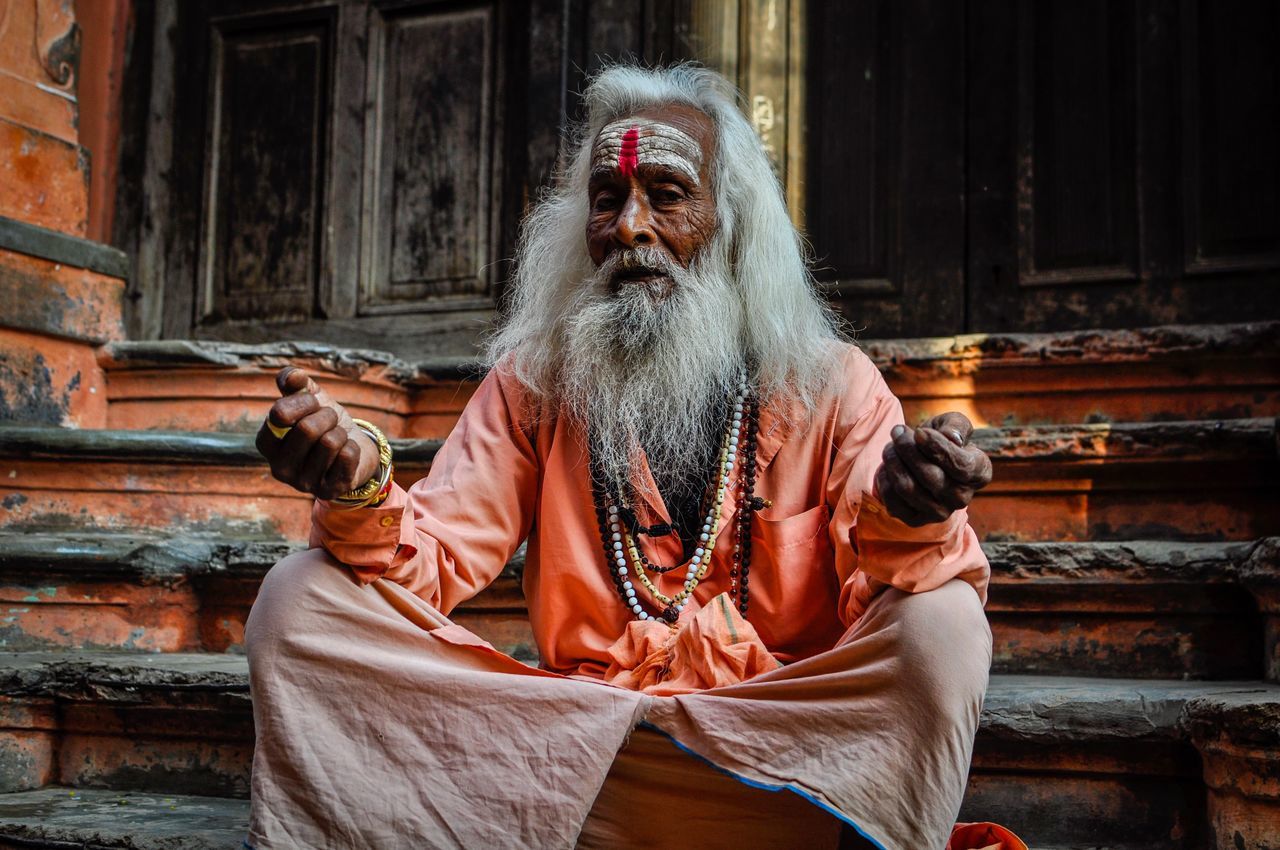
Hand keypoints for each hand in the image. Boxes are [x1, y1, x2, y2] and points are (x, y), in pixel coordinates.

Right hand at [255, 367, 379, 498]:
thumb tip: (293, 376)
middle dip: (327, 416)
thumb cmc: (324, 423)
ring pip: (330, 442)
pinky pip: (347, 456)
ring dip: (340, 432)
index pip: (280, 415)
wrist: (354, 449)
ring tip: (337, 436)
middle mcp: (279, 468)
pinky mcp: (328, 491)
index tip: (312, 402)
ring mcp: (303, 483)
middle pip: (307, 429)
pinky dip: (352, 447)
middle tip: (330, 419)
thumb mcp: (310, 399)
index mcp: (267, 443)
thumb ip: (296, 383)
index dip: (303, 402)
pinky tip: (346, 453)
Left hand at [874, 412, 992, 526]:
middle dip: (907, 449)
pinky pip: (892, 500)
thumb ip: (956, 426)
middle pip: (930, 476)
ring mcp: (939, 512)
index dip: (937, 447)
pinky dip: (884, 478)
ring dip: (893, 461)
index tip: (918, 431)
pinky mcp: (916, 520)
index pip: (961, 465)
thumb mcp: (953, 423)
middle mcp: (962, 498)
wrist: (923, 460)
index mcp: (979, 473)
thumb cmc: (941, 438)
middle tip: (897, 432)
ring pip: (908, 488)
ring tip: (890, 446)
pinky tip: (888, 466)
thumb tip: (952, 438)